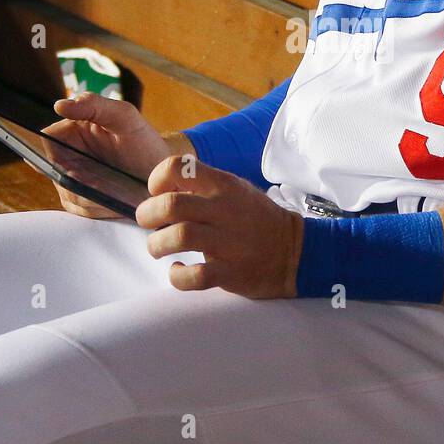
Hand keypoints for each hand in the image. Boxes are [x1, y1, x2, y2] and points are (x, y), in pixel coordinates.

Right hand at [40, 92, 194, 220]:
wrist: (164, 169)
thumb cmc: (143, 139)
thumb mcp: (124, 116)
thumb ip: (93, 105)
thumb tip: (59, 105)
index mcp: (70, 131)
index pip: (45, 142)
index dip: (54, 154)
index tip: (75, 165)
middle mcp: (67, 156)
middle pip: (55, 173)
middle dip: (77, 180)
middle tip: (103, 182)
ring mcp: (74, 180)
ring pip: (68, 194)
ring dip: (91, 196)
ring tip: (117, 190)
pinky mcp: (85, 201)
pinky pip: (81, 209)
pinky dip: (98, 208)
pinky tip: (116, 201)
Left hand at [136, 154, 303, 298]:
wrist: (295, 252)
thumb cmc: (256, 219)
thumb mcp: (235, 190)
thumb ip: (203, 186)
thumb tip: (162, 189)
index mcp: (223, 185)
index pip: (178, 167)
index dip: (157, 180)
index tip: (157, 194)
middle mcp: (225, 210)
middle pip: (171, 204)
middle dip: (147, 214)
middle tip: (148, 223)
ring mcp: (230, 242)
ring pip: (179, 237)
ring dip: (157, 244)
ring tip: (158, 248)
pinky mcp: (232, 272)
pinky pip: (196, 276)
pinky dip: (178, 276)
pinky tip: (178, 271)